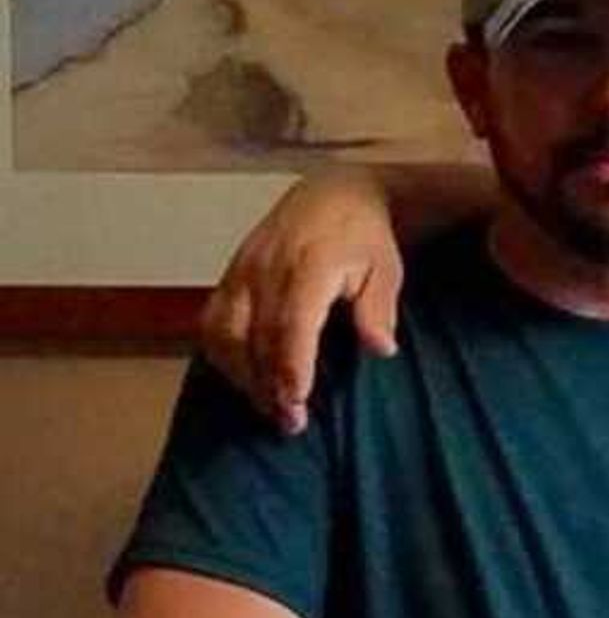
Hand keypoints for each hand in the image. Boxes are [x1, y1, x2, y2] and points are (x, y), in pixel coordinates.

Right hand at [199, 170, 402, 434]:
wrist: (329, 193)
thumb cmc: (364, 238)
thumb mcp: (386, 268)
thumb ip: (379, 309)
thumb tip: (381, 349)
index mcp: (307, 266)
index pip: (292, 324)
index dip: (290, 365)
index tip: (295, 401)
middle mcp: (266, 269)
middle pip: (256, 336)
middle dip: (268, 384)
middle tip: (289, 423)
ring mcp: (242, 271)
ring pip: (226, 331)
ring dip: (242, 374)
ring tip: (267, 406)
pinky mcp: (229, 275)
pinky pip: (213, 320)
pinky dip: (223, 354)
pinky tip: (243, 378)